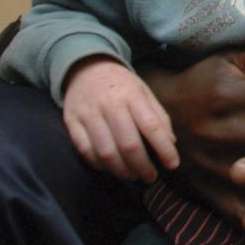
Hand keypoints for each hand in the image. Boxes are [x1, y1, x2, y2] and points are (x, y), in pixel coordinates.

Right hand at [62, 56, 178, 182]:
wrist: (85, 67)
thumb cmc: (121, 84)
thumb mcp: (145, 92)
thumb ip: (158, 116)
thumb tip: (171, 143)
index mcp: (133, 95)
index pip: (151, 126)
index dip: (164, 149)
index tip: (173, 164)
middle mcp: (110, 105)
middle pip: (128, 144)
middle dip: (142, 166)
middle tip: (150, 177)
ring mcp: (88, 114)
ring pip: (105, 152)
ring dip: (121, 170)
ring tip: (132, 175)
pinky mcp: (71, 122)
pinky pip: (85, 151)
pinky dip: (99, 165)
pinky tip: (110, 167)